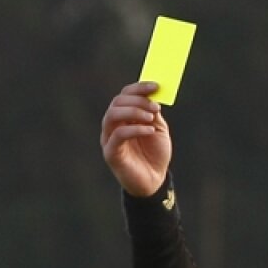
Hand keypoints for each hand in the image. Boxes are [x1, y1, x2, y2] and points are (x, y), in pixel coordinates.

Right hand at [100, 82, 171, 197]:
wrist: (155, 181)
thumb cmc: (155, 154)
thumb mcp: (158, 129)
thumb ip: (153, 113)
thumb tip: (152, 96)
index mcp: (124, 117)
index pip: (125, 95)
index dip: (139, 88)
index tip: (156, 86)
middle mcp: (113, 125)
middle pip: (118, 102)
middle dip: (138, 101)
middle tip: (155, 108)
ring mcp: (109, 139)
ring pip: (113, 114)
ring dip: (134, 112)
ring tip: (151, 118)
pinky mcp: (110, 153)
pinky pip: (118, 135)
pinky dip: (134, 129)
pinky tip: (149, 130)